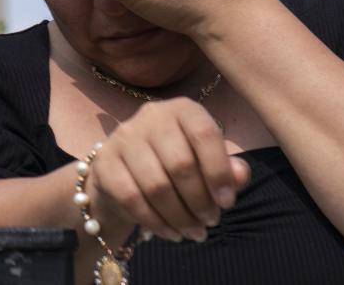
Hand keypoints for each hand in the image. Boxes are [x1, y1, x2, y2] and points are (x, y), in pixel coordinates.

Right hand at [85, 98, 250, 242]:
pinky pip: (132, 198)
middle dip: (200, 201)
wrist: (126, 171)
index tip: (227, 203)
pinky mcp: (104, 162)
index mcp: (182, 109)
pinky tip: (171, 233)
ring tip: (194, 233)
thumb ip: (229, 168)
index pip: (204, 134)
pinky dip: (156, 222)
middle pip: (180, 164)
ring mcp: (122, 137)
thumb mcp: (208, 162)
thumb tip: (240, 174)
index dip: (219, 172)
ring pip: (156, 185)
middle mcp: (150, 116)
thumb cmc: (178, 164)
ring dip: (180, 217)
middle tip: (210, 222)